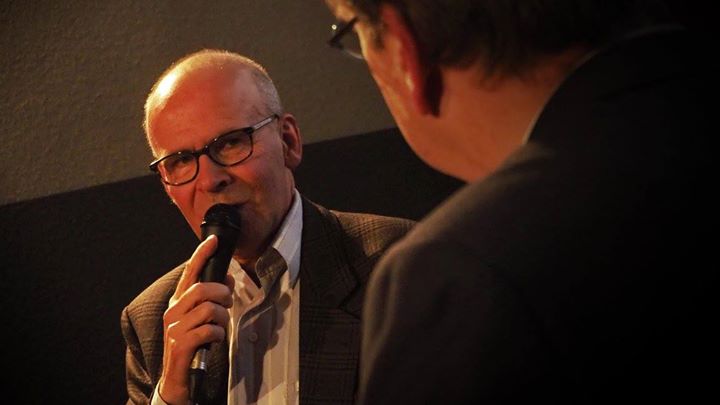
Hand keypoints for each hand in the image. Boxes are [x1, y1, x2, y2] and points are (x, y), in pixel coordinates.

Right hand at [158, 235, 233, 403]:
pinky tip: (214, 340)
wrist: (177, 378)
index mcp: (177, 302)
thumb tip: (227, 280)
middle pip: (202, 289)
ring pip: (208, 309)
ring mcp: (174, 328)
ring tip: (219, 326)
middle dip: (222, 293)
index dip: (201, 255)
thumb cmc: (192, 344)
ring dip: (222, 317)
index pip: (189, 273)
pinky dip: (218, 334)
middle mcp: (173, 312)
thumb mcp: (200, 318)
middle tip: (227, 303)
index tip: (213, 241)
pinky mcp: (180, 344)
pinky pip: (209, 330)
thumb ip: (211, 299)